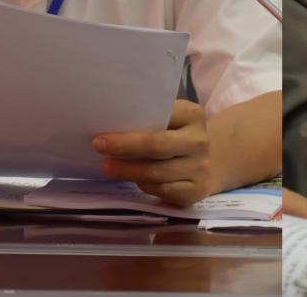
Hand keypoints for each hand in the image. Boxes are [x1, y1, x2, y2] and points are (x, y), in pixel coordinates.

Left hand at [94, 99, 213, 206]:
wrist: (208, 162)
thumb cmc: (179, 136)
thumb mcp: (174, 120)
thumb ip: (152, 119)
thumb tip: (113, 126)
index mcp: (193, 115)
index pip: (159, 120)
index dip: (129, 131)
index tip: (101, 136)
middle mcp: (200, 141)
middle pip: (156, 146)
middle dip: (124, 148)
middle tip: (98, 148)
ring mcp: (200, 167)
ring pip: (156, 173)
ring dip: (127, 171)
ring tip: (107, 167)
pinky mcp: (196, 191)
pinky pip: (162, 191)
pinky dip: (144, 186)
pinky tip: (133, 181)